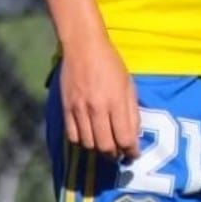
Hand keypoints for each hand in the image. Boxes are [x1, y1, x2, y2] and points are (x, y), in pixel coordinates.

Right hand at [59, 36, 139, 158]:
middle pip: (106, 146)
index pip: (125, 138)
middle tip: (120, 154)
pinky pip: (73, 136)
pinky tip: (89, 137)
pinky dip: (82, 142)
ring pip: (89, 145)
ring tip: (106, 146)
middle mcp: (97, 108)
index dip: (131, 151)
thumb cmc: (110, 63)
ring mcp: (79, 110)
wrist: (83, 46)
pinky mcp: (66, 109)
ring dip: (99, 150)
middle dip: (115, 155)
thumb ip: (132, 110)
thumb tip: (134, 135)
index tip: (134, 155)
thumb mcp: (128, 83)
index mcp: (116, 101)